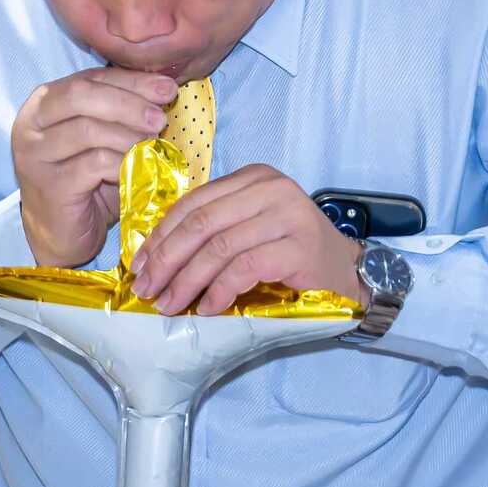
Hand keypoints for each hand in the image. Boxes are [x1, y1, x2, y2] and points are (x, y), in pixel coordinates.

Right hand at [13, 67, 176, 266]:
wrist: (62, 232)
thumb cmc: (86, 181)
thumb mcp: (103, 137)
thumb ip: (119, 110)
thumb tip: (163, 87)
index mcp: (43, 103)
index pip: (90, 79)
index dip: (131, 81)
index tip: (168, 88)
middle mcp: (30, 124)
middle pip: (81, 95)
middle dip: (128, 103)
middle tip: (160, 118)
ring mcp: (35, 155)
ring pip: (88, 130)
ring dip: (129, 135)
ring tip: (152, 144)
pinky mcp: (49, 185)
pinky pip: (94, 164)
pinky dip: (123, 163)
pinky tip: (138, 168)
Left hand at [129, 164, 369, 314]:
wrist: (348, 273)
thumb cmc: (292, 254)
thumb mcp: (250, 230)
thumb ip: (214, 232)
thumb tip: (155, 258)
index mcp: (252, 178)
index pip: (193, 203)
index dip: (160, 236)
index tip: (139, 265)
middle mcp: (269, 188)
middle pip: (201, 223)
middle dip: (166, 259)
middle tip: (146, 289)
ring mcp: (286, 215)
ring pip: (219, 247)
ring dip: (187, 281)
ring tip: (169, 306)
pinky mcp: (298, 246)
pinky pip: (244, 268)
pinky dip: (219, 290)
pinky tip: (207, 308)